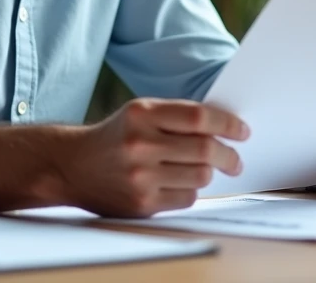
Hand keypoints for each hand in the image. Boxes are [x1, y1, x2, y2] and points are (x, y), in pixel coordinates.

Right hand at [56, 98, 248, 217]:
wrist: (72, 166)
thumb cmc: (117, 136)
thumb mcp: (140, 113)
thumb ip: (178, 117)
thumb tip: (226, 128)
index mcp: (142, 113)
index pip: (199, 117)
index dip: (227, 123)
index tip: (242, 131)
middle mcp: (140, 144)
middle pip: (205, 149)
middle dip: (228, 155)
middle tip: (236, 159)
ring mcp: (140, 176)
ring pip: (200, 176)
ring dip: (209, 173)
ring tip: (205, 169)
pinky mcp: (141, 203)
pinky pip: (186, 199)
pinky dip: (191, 191)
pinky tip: (181, 183)